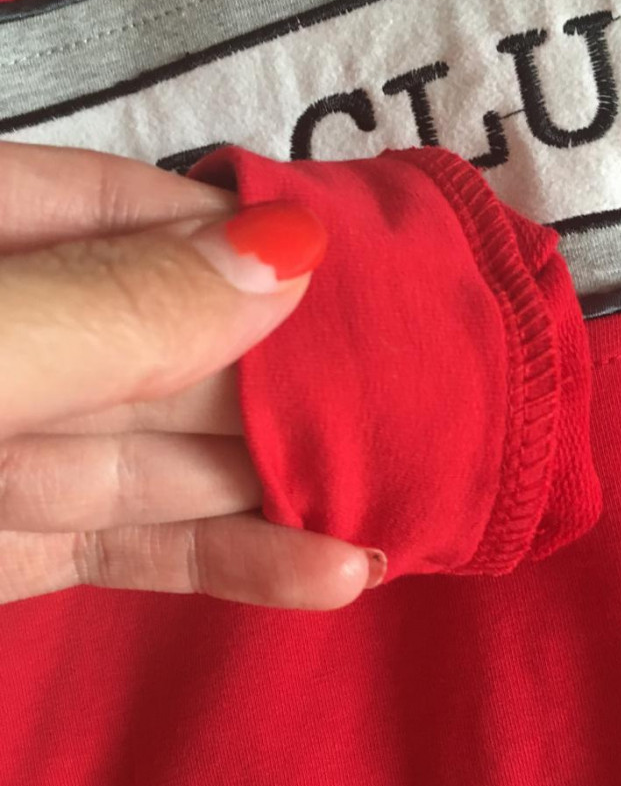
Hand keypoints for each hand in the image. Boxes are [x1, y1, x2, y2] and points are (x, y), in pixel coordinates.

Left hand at [0, 142, 385, 608]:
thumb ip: (118, 308)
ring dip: (281, 481)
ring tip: (403, 495)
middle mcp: (16, 331)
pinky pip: (133, 542)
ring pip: (168, 453)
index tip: (367, 277)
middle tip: (417, 398)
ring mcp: (18, 444)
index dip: (247, 240)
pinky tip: (331, 574)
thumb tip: (291, 251)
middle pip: (168, 339)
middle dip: (283, 377)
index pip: (132, 211)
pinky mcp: (20, 547)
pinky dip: (224, 560)